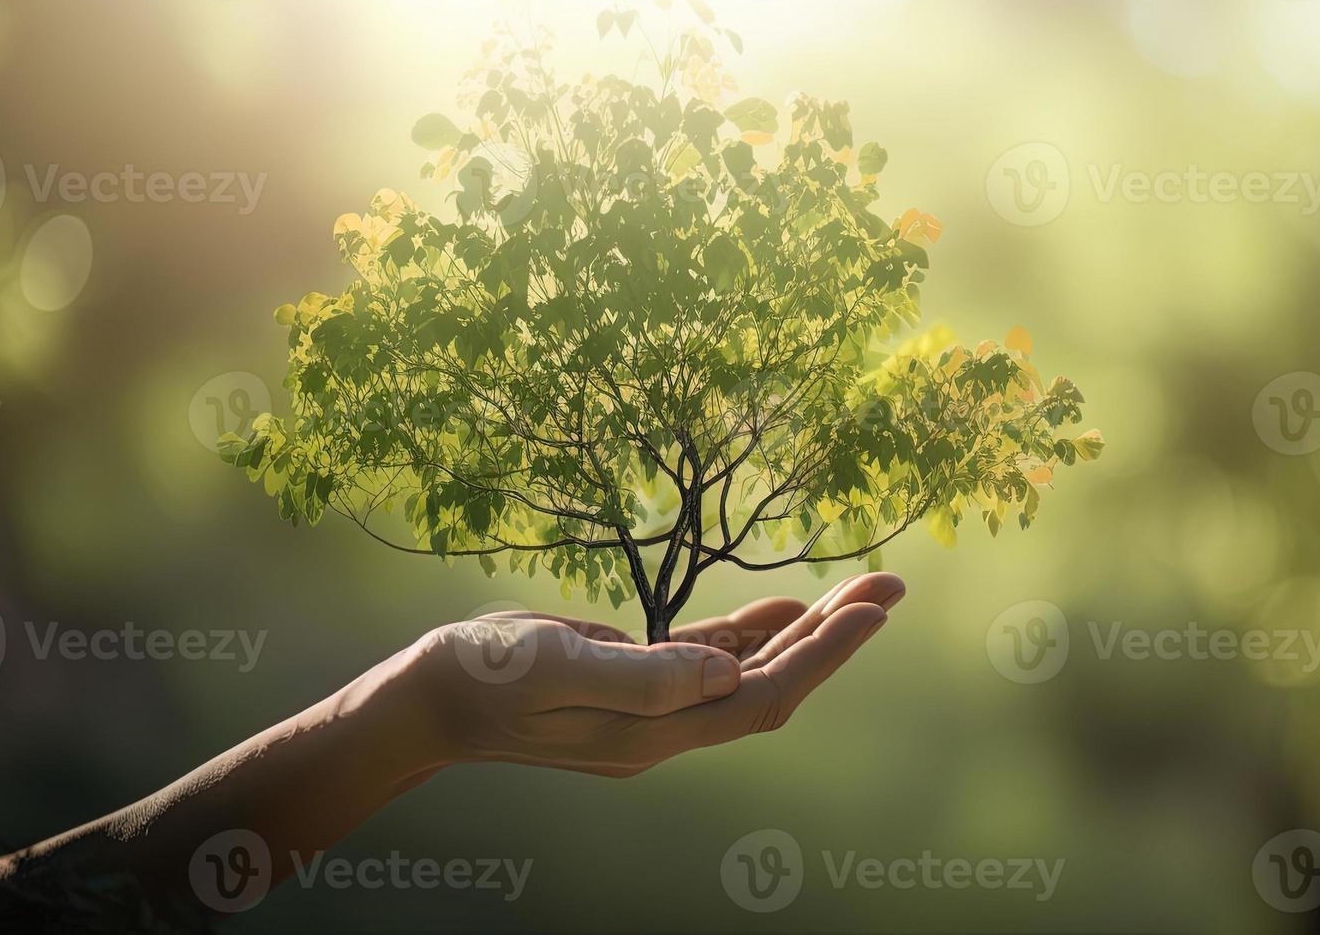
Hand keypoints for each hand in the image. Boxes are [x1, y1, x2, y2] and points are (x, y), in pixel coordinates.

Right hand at [385, 573, 905, 777]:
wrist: (430, 699)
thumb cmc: (483, 678)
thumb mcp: (557, 668)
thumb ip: (643, 677)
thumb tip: (728, 673)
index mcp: (653, 732)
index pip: (762, 696)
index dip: (823, 655)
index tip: (872, 610)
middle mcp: (665, 728)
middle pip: (772, 683)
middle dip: (834, 635)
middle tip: (889, 586)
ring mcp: (651, 709)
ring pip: (749, 672)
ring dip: (803, 631)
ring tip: (858, 591)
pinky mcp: (634, 684)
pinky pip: (710, 662)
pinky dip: (752, 634)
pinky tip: (784, 609)